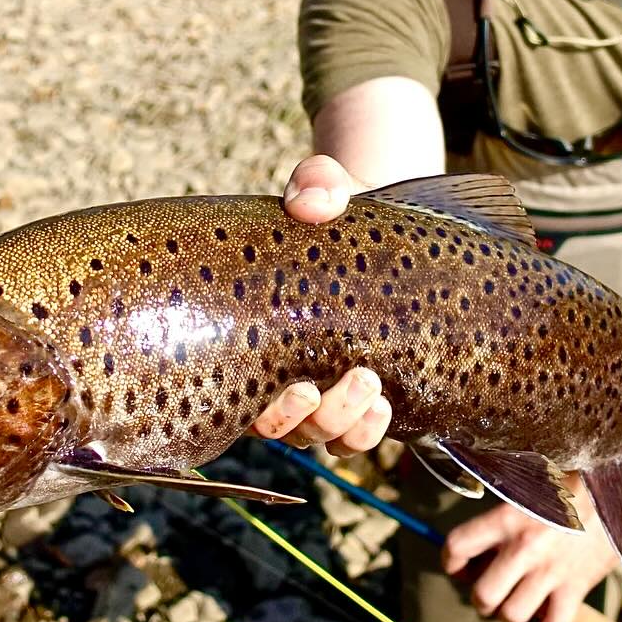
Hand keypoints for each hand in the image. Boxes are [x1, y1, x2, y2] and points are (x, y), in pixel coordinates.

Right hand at [247, 155, 391, 456]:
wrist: (375, 219)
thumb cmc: (332, 210)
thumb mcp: (322, 190)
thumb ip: (315, 185)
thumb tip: (313, 202)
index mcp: (251, 336)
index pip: (237, 397)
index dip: (263, 408)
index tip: (295, 383)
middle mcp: (279, 374)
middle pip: (281, 428)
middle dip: (303, 418)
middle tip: (319, 386)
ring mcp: (322, 389)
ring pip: (321, 436)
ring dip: (341, 424)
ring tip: (369, 388)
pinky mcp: (360, 393)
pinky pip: (355, 436)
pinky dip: (366, 431)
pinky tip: (384, 405)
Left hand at [442, 476, 620, 621]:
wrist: (618, 492)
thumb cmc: (570, 483)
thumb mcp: (529, 485)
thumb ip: (503, 510)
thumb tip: (479, 538)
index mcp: (507, 517)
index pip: (458, 545)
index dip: (451, 561)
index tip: (458, 566)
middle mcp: (524, 548)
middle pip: (483, 594)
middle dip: (479, 600)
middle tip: (485, 593)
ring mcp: (551, 571)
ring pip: (513, 615)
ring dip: (506, 617)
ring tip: (509, 608)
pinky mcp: (576, 588)